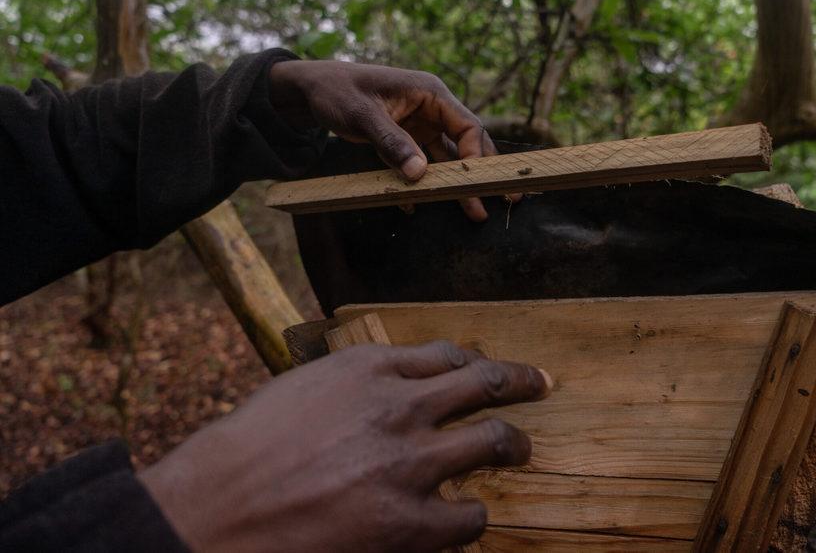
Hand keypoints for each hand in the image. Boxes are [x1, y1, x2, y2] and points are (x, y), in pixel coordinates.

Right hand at [140, 341, 551, 551]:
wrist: (214, 510)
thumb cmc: (245, 450)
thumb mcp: (302, 389)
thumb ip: (354, 384)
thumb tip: (394, 389)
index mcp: (368, 367)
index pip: (445, 354)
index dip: (475, 360)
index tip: (489, 366)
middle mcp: (400, 405)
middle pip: (484, 383)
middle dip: (520, 382)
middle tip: (539, 384)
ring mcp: (410, 463)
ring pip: (492, 439)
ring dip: (514, 443)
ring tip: (521, 449)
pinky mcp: (410, 522)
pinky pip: (471, 516)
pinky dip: (474, 515)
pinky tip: (468, 517)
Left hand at [269, 60, 500, 220]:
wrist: (311, 90)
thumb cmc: (337, 92)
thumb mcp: (362, 116)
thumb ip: (391, 143)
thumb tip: (418, 175)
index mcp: (430, 93)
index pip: (467, 125)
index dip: (476, 155)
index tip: (474, 182)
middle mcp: (432, 109)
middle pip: (468, 143)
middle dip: (483, 172)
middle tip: (507, 197)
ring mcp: (420, 126)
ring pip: (448, 158)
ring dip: (458, 185)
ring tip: (475, 212)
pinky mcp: (407, 140)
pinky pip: (424, 165)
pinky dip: (426, 185)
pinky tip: (423, 206)